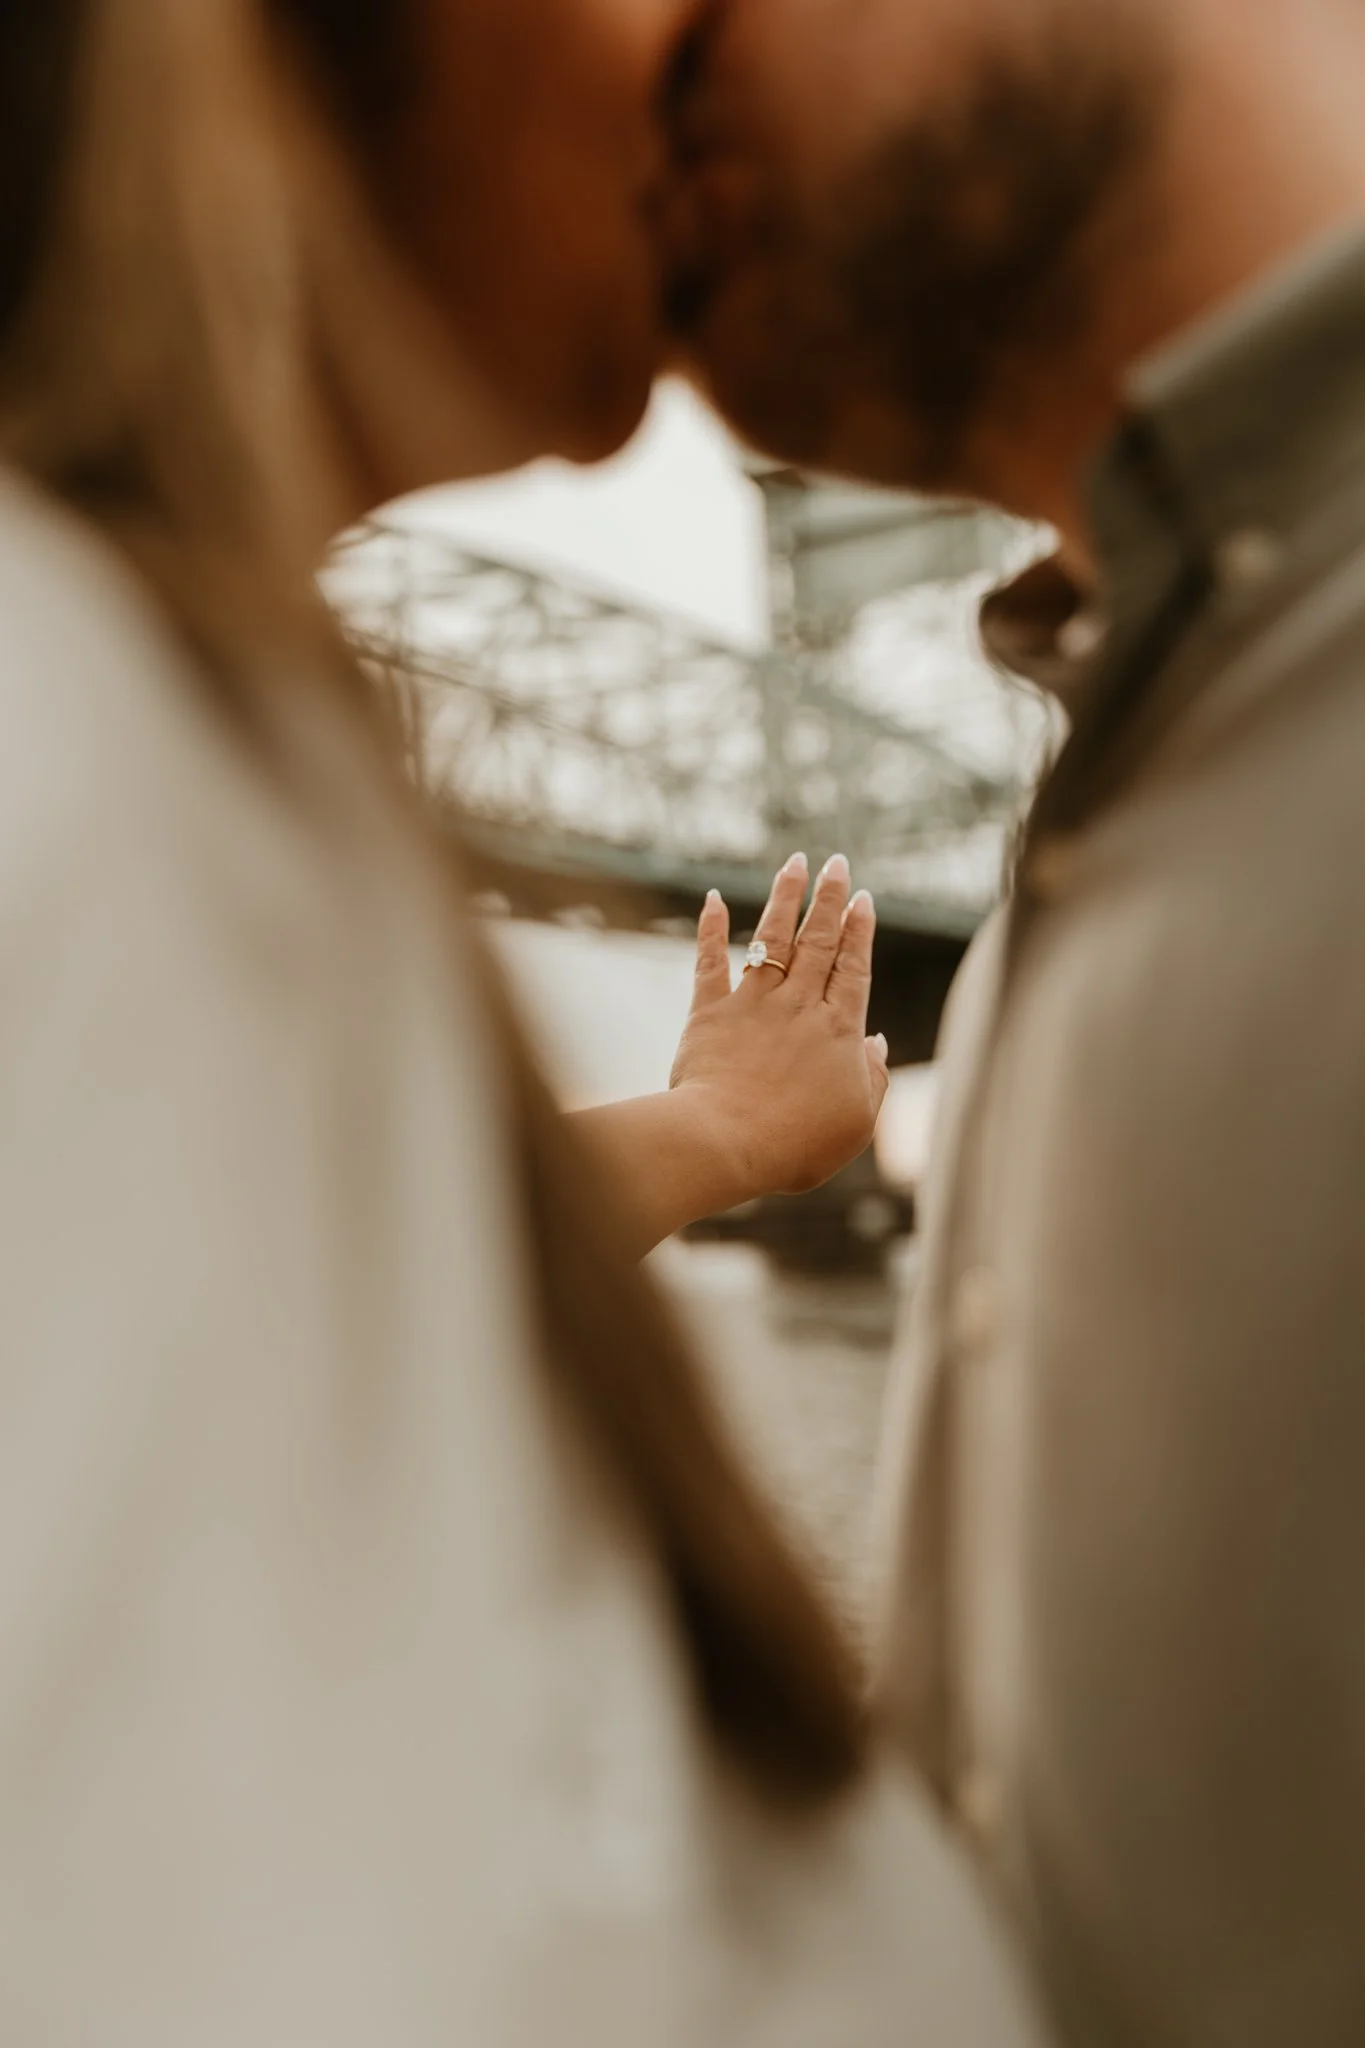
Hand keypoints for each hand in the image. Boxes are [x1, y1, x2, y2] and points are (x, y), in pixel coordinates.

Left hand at [670, 851, 890, 1199]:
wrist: (727, 1142)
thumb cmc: (797, 1143)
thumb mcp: (857, 1120)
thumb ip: (873, 1077)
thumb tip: (875, 1041)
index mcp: (839, 1030)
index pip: (853, 968)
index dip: (860, 931)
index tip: (862, 898)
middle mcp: (799, 1006)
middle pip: (819, 941)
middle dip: (829, 898)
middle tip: (835, 862)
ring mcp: (753, 1005)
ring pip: (773, 938)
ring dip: (785, 897)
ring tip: (795, 862)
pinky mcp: (710, 1013)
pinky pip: (710, 962)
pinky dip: (711, 928)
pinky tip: (714, 898)